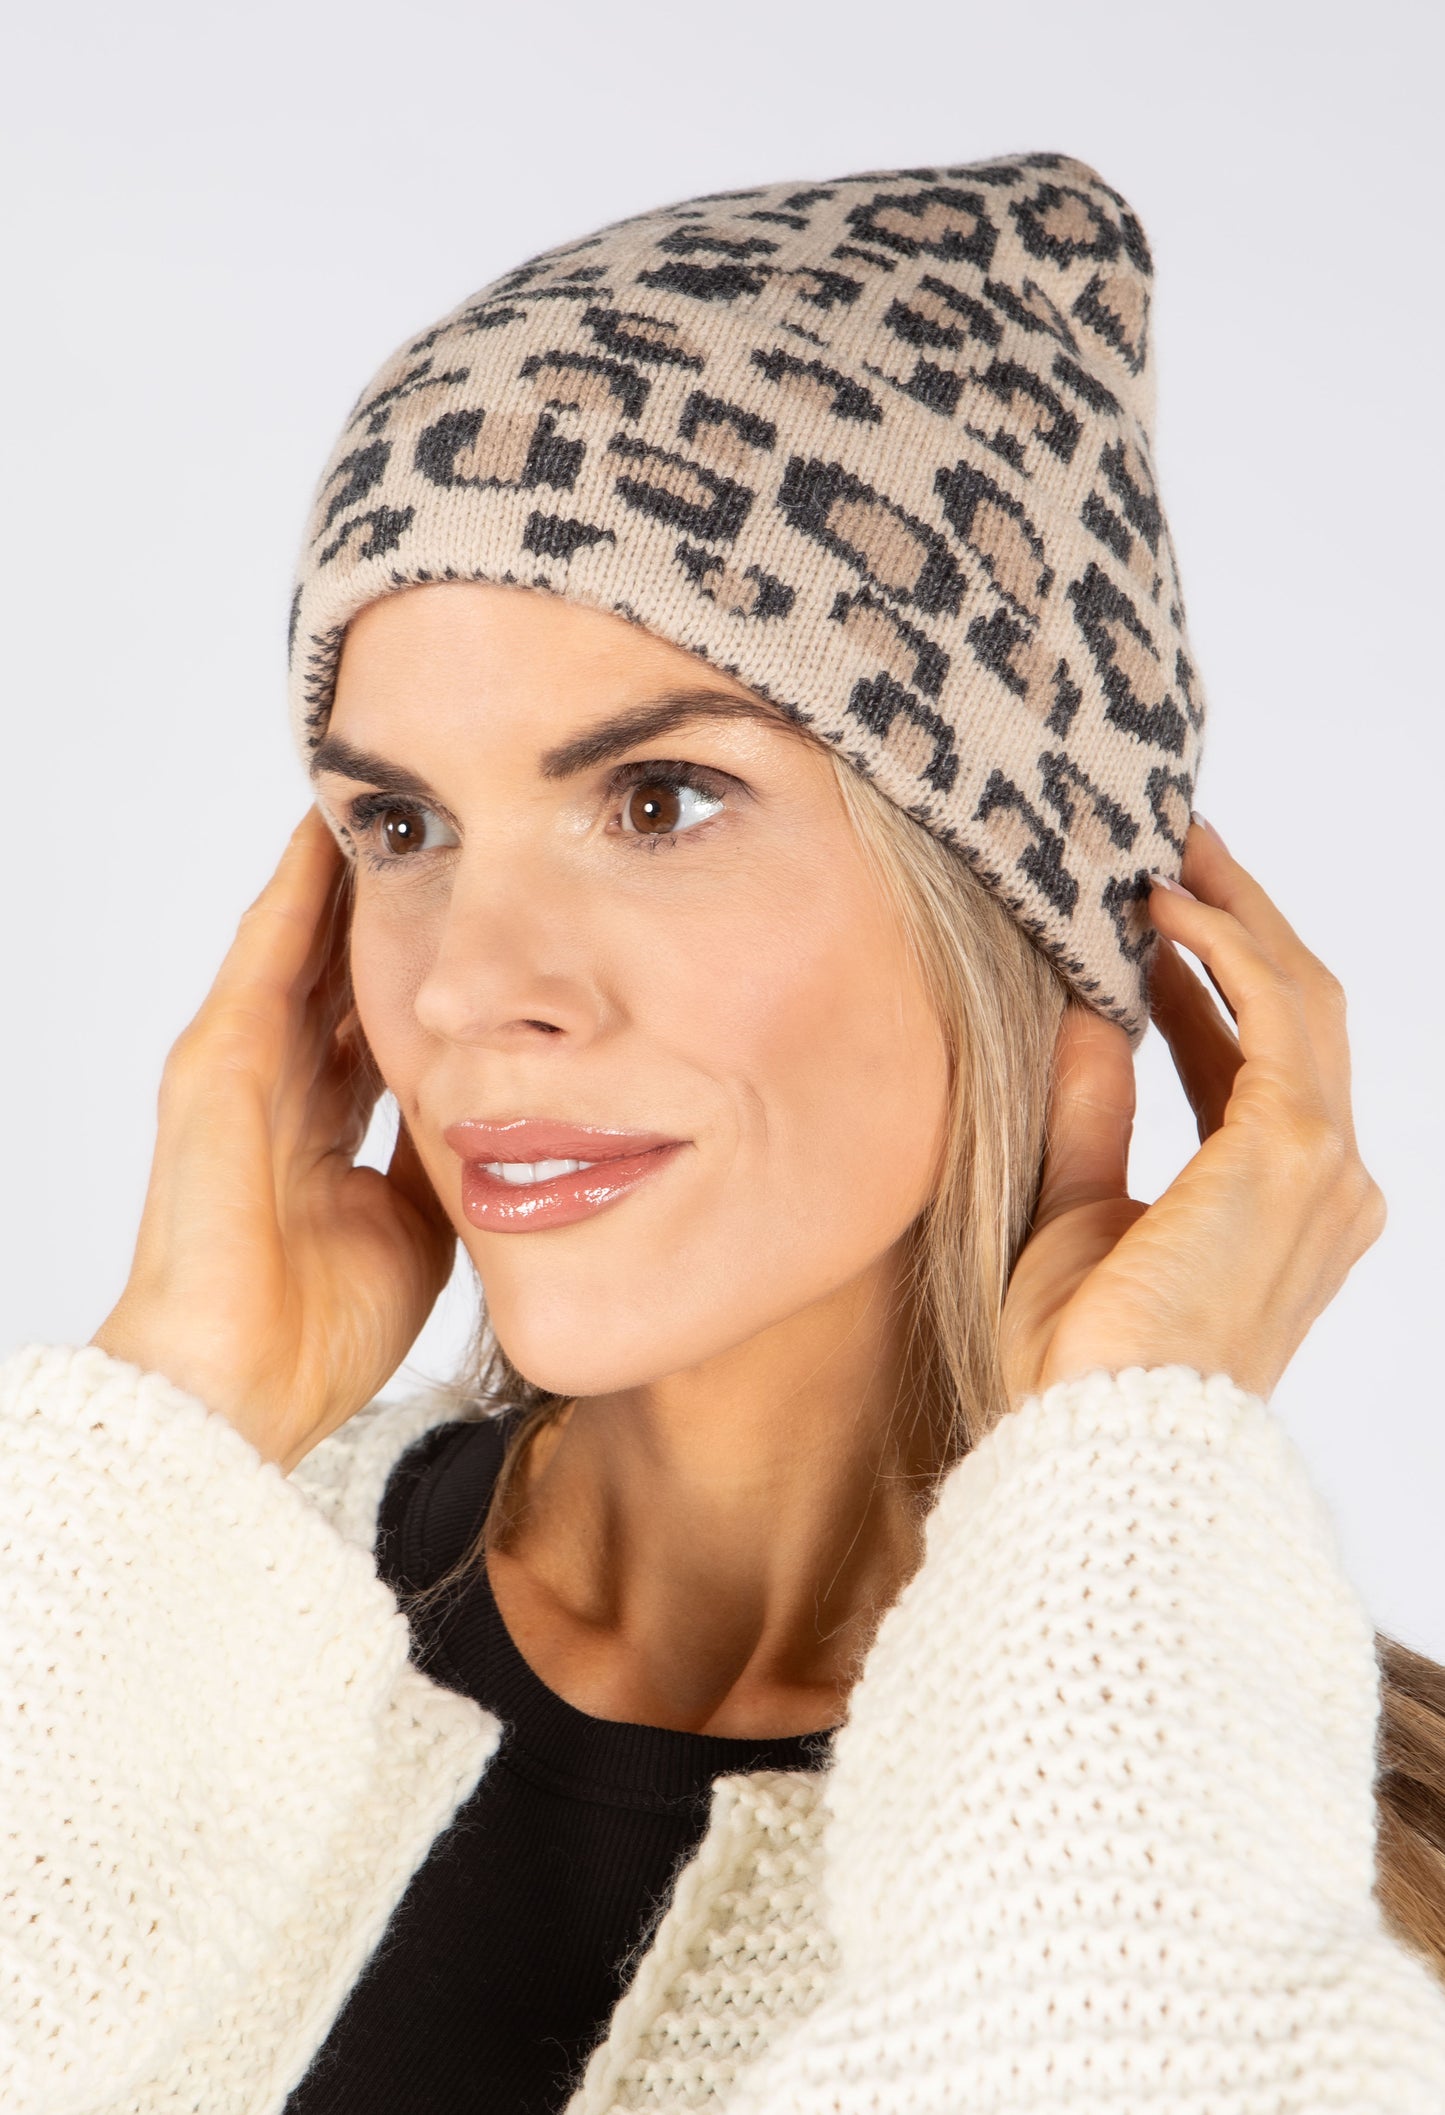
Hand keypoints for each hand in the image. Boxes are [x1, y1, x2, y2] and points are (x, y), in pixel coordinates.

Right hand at [91, 808, 456, 1472]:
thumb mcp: (420, 1224)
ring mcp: (237, 1068)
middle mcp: (276, 1082)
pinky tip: (328, 838)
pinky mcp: (214, 1065)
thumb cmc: (320, 1330)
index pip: (370, 1017)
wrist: (239, 1390)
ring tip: (385, 805)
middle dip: (382, 901)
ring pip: (299, 944)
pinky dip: (296, 895)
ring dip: (338, 877)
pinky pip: (265, 958)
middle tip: (436, 827)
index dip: (415, 964)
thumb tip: (506, 1119)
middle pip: (336, 966)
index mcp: (318, 1124)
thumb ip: (446, 1161)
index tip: (466, 909)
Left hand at [998, 816, 1386, 1408]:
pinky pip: (1273, 1013)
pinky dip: (1224, 948)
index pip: (1255, 1066)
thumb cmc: (1080, 1357)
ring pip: (1300, 998)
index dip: (1207, 985)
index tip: (1153, 924)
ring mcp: (1324, 1168)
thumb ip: (1092, 1111)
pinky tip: (1163, 909)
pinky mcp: (1293, 1150)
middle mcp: (1327, 1184)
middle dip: (1240, 924)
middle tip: (1176, 849)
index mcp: (1281, 1207)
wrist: (1098, 1428)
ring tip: (1171, 850)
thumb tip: (1081, 1015)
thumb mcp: (1073, 1210)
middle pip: (1299, 1015)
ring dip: (1237, 915)